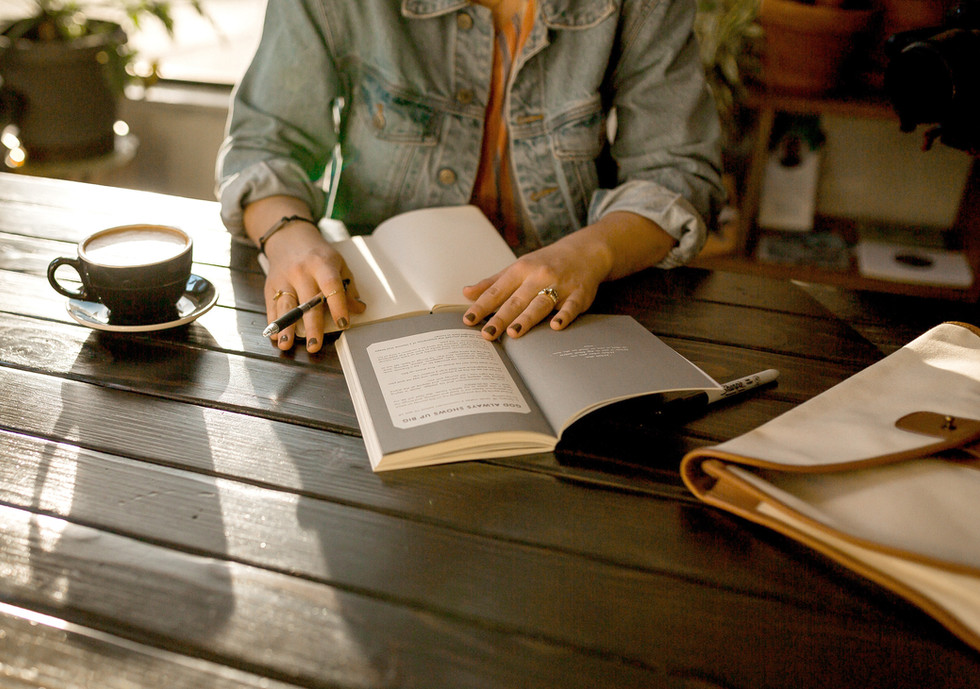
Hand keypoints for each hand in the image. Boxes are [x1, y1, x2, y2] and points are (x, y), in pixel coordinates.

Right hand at [246, 196, 364, 352]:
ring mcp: (284, 279)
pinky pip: (271, 306)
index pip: (331, 287)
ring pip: (285, 306)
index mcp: (322, 265)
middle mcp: (301, 272)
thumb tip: (358, 309)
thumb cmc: (318, 255)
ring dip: (286, 327)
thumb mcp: (338, 264)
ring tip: (287, 344)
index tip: (344, 324)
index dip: (338, 306)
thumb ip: (348, 287)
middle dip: (311, 326)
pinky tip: (275, 336)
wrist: (289, 238)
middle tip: (315, 345)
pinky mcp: (271, 285)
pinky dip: (273, 322)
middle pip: (308, 302)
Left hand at [461, 211, 676, 339]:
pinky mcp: (579, 294)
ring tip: (513, 333)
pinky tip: (556, 326)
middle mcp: (538, 276)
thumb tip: (466, 293)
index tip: (468, 320)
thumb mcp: (518, 267)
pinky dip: (564, 315)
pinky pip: (571, 306)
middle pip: (516, 300)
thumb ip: (493, 283)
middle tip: (486, 334)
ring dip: (527, 318)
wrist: (585, 252)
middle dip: (500, 317)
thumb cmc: (546, 263)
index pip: (497, 291)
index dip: (482, 306)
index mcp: (520, 270)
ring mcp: (559, 285)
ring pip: (540, 303)